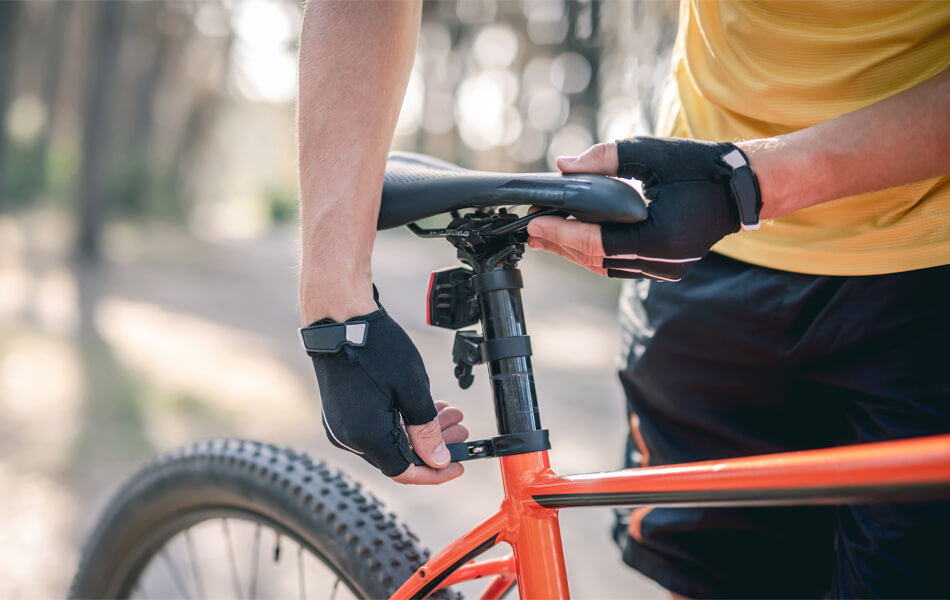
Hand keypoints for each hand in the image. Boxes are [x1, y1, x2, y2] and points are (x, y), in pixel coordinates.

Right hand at [307, 306, 465, 484]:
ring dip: (420, 430)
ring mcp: (342, 426)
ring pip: (389, 441)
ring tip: (449, 413)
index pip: (404, 471)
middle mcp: (349, 438)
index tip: (458, 465)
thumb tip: (437, 460)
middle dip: (433, 445)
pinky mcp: (341, 414)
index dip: (434, 473)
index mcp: (366, 436)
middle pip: (398, 456)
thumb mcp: (412, 388)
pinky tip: (423, 406)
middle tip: (460, 429)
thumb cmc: (376, 348)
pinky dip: (401, 421)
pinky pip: (376, 428)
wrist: (341, 319)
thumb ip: (426, 429)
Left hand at [527, 137, 754, 281]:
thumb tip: (563, 166)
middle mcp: (663, 262)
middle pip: (597, 260)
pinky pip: (622, 266)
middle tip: (530, 231)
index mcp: (660, 238)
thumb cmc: (699, 167)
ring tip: (545, 238)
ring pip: (607, 267)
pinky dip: (596, 254)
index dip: (561, 233)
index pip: (597, 243)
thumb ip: (604, 159)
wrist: (742, 187)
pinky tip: (575, 243)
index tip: (535, 221)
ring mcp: (666, 270)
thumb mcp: (649, 154)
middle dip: (560, 244)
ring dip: (575, 252)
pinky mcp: (666, 268)